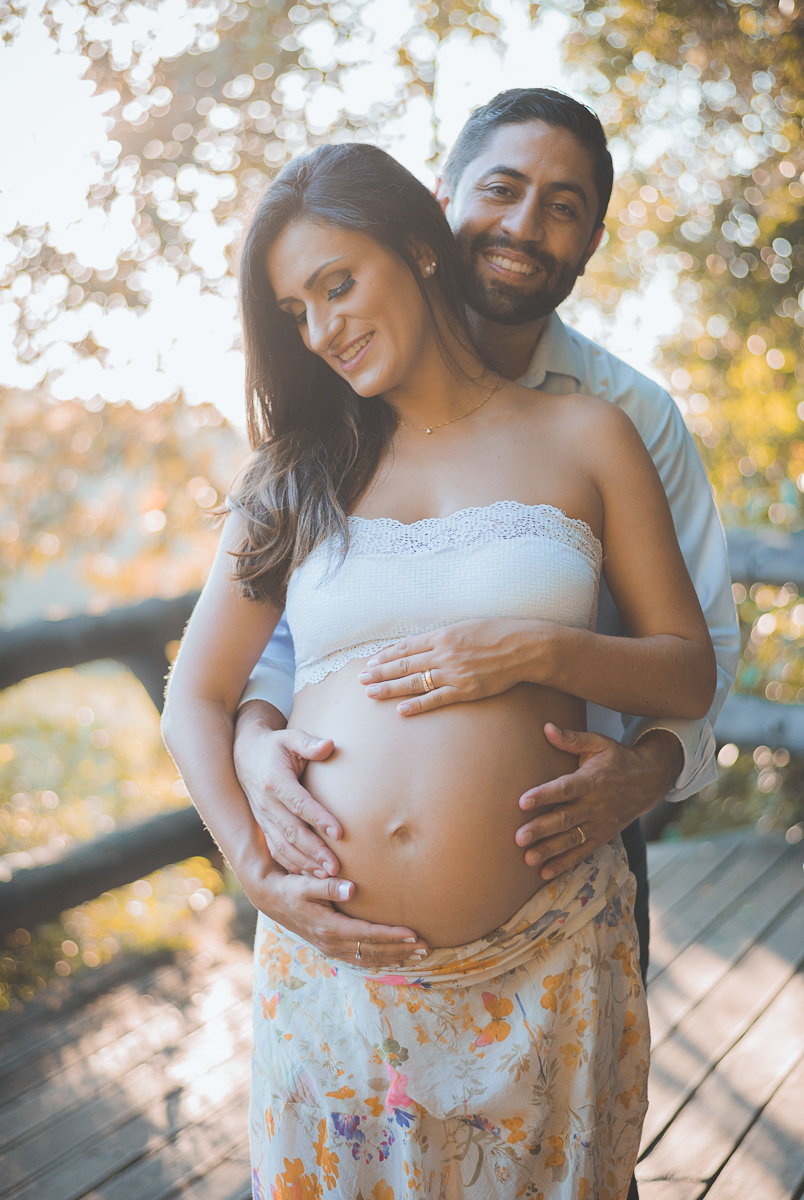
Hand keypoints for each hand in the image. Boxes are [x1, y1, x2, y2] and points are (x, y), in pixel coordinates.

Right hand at [233, 700, 341, 878]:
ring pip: (284, 847)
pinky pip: (277, 851)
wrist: (246, 755)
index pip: (299, 803)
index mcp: (275, 781)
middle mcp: (267, 804)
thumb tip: (329, 745)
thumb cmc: (276, 745)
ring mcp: (264, 818)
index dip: (319, 818)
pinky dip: (293, 866)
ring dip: (305, 863)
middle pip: (292, 832)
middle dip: (315, 851)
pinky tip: (311, 877)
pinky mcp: (265, 827)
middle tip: (337, 867)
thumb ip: (309, 742)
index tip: (339, 833)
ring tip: (328, 877)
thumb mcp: (290, 737)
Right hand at [245, 860, 428, 967]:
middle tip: (426, 948)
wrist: (271, 899)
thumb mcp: (305, 883)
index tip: (413, 933)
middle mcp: (332, 943)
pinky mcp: (332, 947)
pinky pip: (362, 958)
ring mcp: (332, 948)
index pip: (368, 935)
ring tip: (419, 954)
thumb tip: (352, 888)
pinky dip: (381, 958)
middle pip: (373, 951)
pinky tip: (396, 957)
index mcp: (329, 928)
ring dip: (395, 957)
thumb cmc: (290, 887)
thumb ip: (329, 885)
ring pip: (369, 958)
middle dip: (401, 950)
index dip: (392, 936)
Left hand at [358, 619, 541, 714]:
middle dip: (380, 673)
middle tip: (361, 680)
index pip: (406, 647)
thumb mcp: (464, 626)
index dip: (385, 656)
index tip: (369, 662)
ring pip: (415, 682)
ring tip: (372, 694)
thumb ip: (439, 635)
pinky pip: (436, 699)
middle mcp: (444, 653)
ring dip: (391, 688)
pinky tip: (401, 710)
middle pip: (404, 665)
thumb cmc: (495, 633)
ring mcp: (454, 673)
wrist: (523, 647)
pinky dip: (418, 705)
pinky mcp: (465, 690)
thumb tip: (414, 642)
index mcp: (442, 635)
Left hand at [516, 725, 682, 879]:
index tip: (522, 801)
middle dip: (541, 829)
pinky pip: (583, 852)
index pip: (565, 788)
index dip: (544, 795)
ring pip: (572, 839)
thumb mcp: (599, 743)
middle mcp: (595, 804)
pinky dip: (565, 864)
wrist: (650, 781)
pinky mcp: (603, 836)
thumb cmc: (618, 759)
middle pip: (565, 818)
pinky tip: (545, 873)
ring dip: (549, 850)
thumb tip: (546, 727)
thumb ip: (572, 739)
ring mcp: (600, 823)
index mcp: (592, 780)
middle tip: (518, 837)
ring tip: (527, 858)